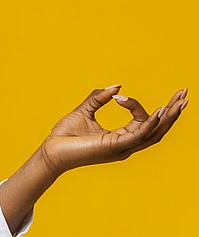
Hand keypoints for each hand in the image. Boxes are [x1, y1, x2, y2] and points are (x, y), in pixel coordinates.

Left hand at [38, 85, 186, 175]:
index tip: (119, 95)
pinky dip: (149, 123)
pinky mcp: (113, 147)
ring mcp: (122, 147)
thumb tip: (117, 86)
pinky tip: (159, 112)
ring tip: (179, 101)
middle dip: (172, 112)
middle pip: (157, 129)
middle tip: (184, 95)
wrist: (50, 151)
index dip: (137, 106)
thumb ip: (99, 98)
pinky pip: (138, 135)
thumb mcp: (84, 111)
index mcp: (120, 138)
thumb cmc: (65, 136)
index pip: (141, 121)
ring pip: (154, 133)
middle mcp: (126, 144)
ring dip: (168, 117)